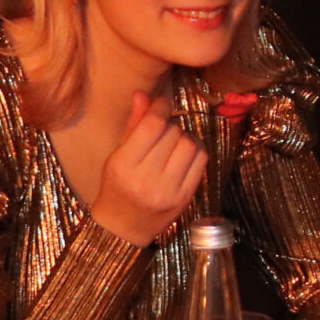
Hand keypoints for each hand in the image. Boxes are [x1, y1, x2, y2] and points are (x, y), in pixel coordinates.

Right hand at [89, 92, 204, 245]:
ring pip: (189, 144)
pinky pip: (201, 159)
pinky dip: (196, 149)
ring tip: (173, 142)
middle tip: (163, 130)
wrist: (125, 226)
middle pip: (172, 133)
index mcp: (124, 165)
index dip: (160, 107)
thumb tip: (143, 93)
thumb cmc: (117, 185)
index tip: (161, 104)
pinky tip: (185, 153)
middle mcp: (147, 179)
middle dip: (170, 124)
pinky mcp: (186, 196)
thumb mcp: (118, 154)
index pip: (152, 126)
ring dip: (184, 136)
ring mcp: (169, 190)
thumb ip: (133, 124)